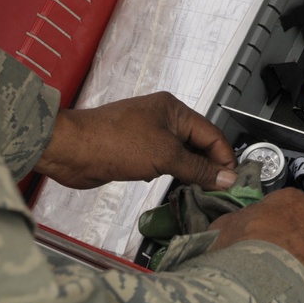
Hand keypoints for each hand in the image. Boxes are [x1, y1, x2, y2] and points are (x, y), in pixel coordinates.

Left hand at [35, 91, 236, 189]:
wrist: (71, 150)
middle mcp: (164, 119)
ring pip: (181, 155)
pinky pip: (163, 162)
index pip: (211, 134)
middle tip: (219, 190)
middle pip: (198, 144)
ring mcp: (149, 135)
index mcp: (174, 110)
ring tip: (201, 191)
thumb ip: (198, 168)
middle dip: (208, 166)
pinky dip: (171, 174)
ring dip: (190, 172)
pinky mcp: (135, 151)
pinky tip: (173, 186)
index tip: (232, 182)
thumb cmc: (115, 143)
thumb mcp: (165, 156)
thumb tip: (226, 178)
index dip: (224, 158)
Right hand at [210, 188, 303, 302]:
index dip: (271, 231)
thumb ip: (233, 225)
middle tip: (277, 271)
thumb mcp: (223, 232)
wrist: (269, 287)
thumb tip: (232, 229)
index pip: (284, 210)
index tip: (263, 247)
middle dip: (295, 249)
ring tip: (293, 291)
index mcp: (290, 200)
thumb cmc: (243, 255)